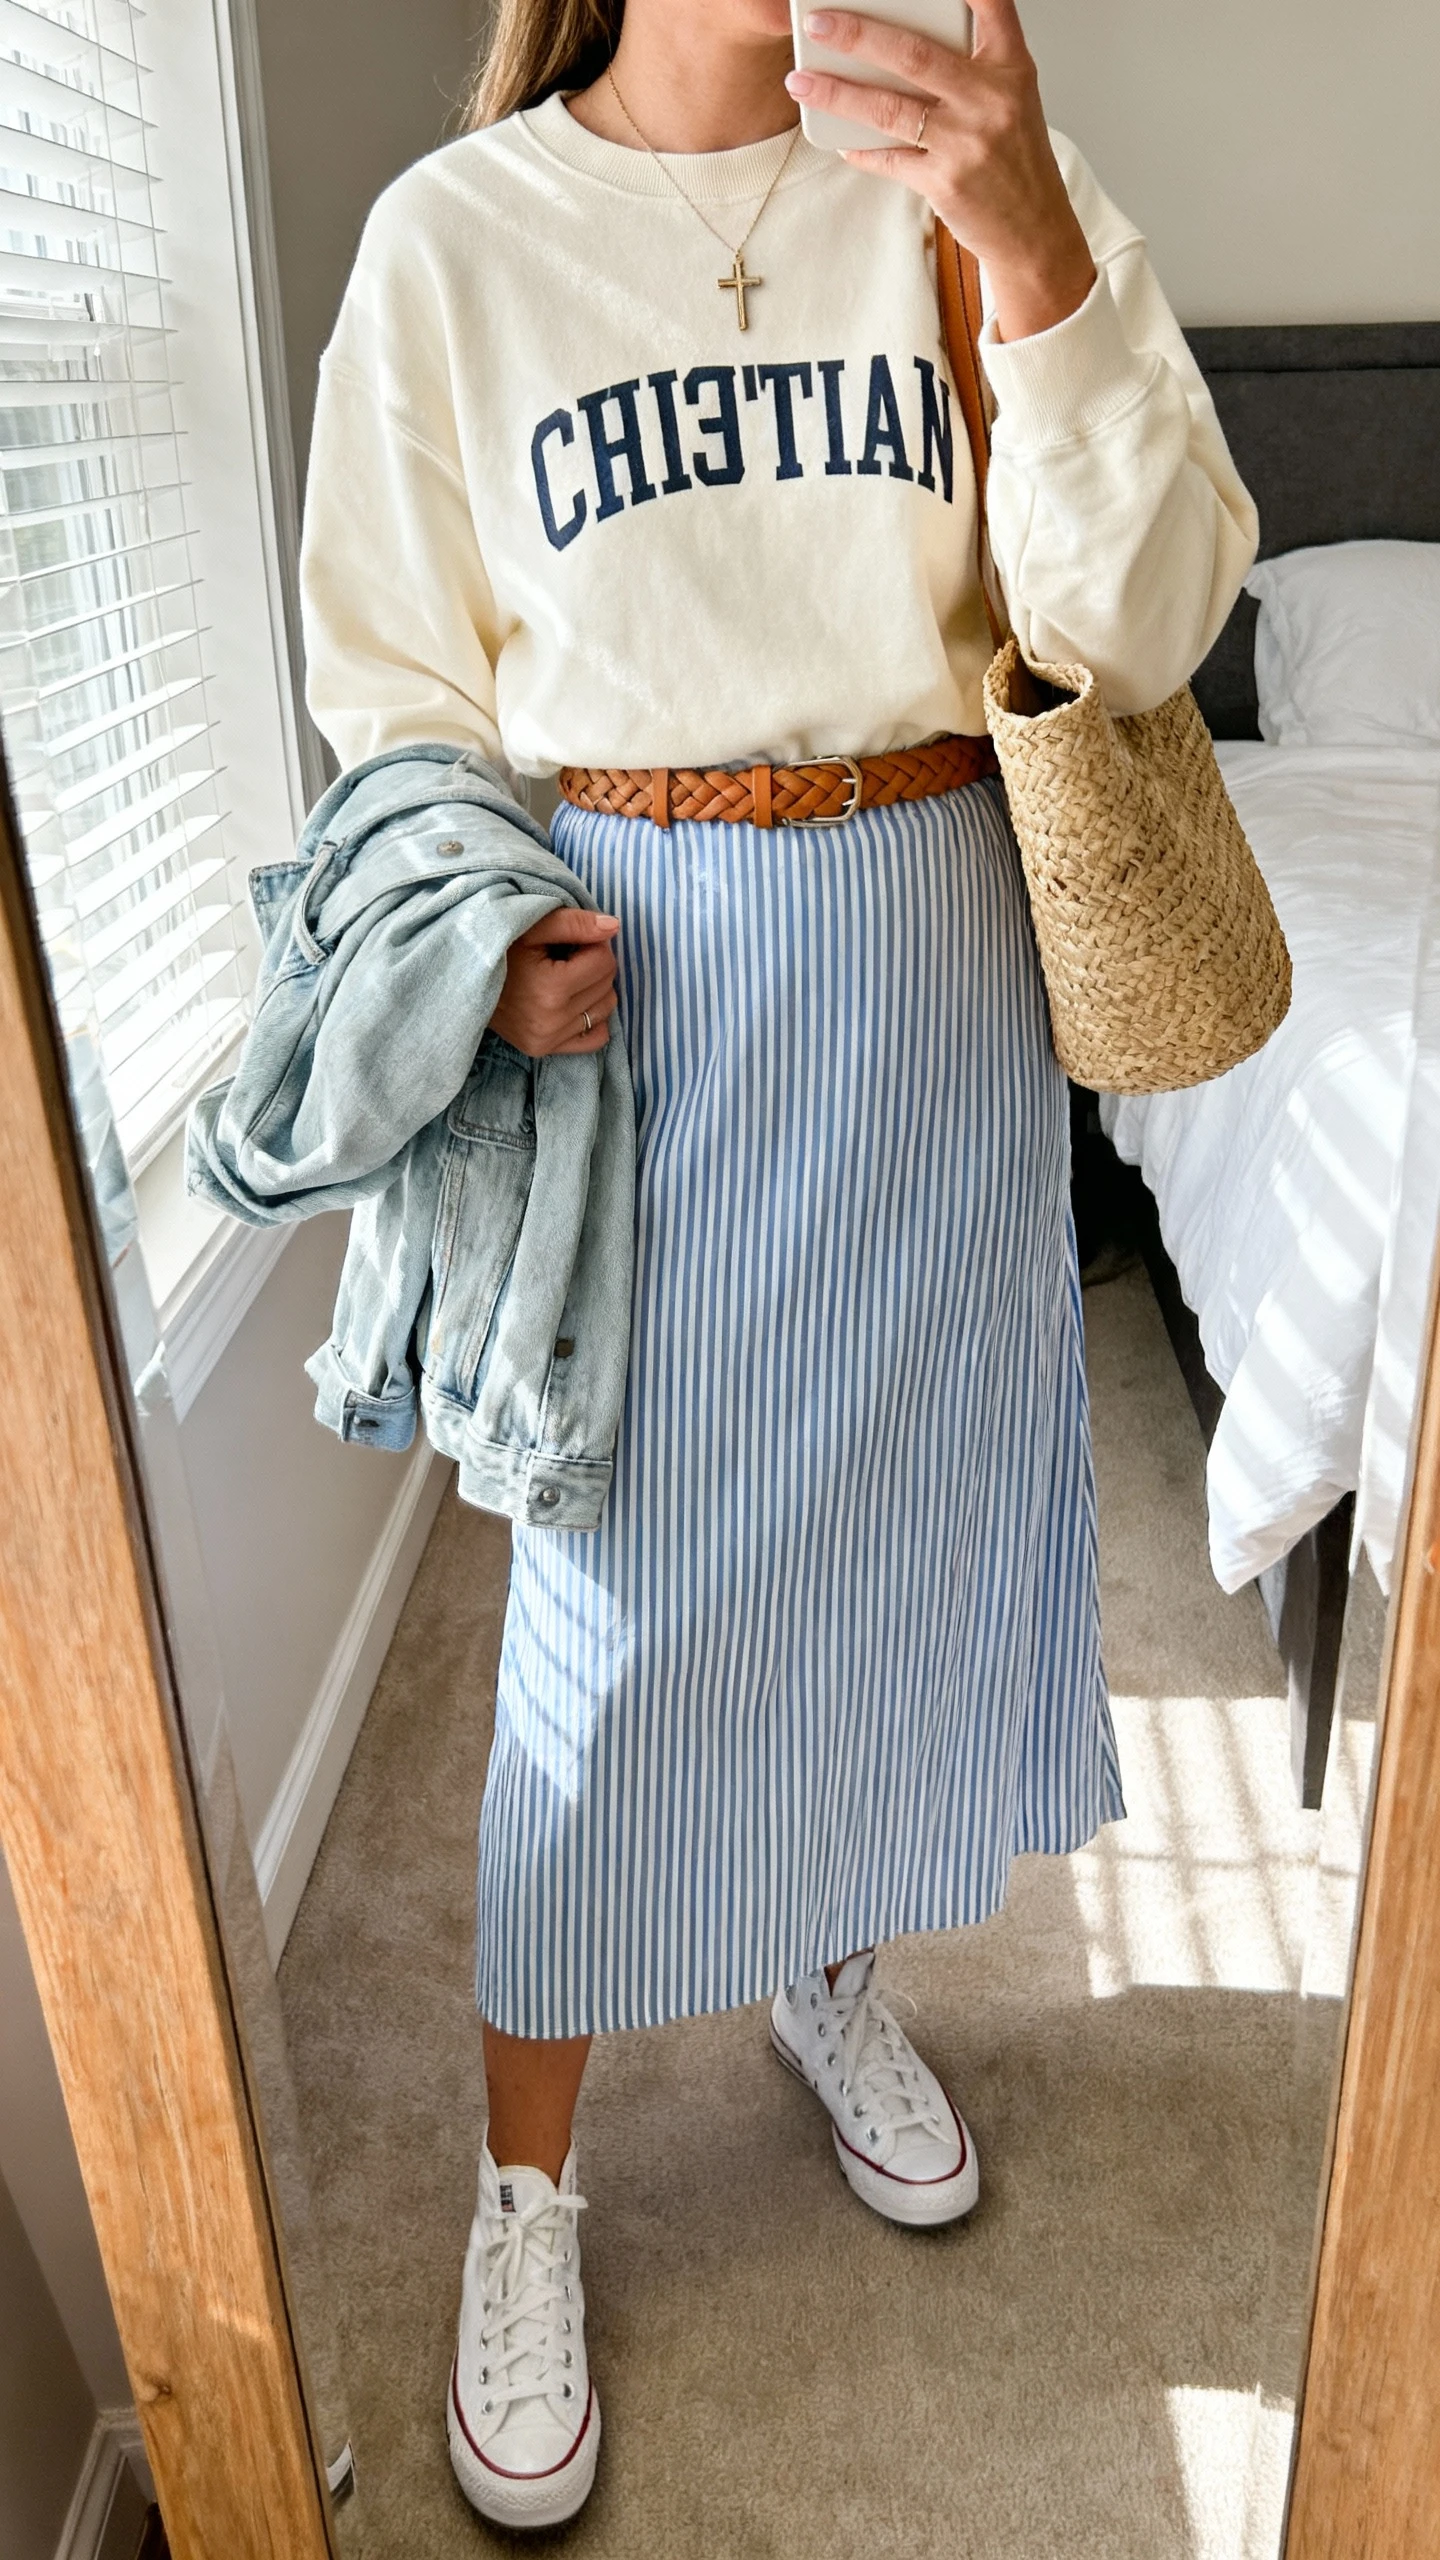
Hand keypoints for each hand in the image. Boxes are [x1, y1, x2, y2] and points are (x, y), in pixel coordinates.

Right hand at [488, 908, 619, 1056]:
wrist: (461, 978)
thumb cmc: (498, 945)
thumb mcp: (533, 925)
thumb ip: (575, 923)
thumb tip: (614, 927)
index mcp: (550, 988)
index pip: (604, 962)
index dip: (593, 944)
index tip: (572, 940)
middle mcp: (551, 1020)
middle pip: (606, 985)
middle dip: (594, 965)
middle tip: (566, 957)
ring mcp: (547, 1039)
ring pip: (604, 1009)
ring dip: (594, 989)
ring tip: (565, 977)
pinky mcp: (543, 1050)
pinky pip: (594, 1039)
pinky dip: (591, 1019)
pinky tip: (572, 1003)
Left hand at [785, 0, 1095, 341]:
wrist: (1035, 231)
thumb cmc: (1016, 160)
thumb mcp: (1011, 100)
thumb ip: (972, 67)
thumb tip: (900, 47)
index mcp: (1011, 66)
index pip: (990, 3)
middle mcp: (991, 98)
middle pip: (912, 54)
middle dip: (856, 35)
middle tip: (817, 24)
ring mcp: (967, 141)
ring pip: (889, 108)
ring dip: (838, 93)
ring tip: (801, 83)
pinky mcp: (946, 182)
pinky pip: (890, 158)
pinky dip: (861, 149)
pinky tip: (841, 140)